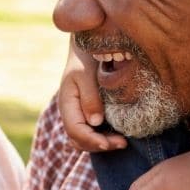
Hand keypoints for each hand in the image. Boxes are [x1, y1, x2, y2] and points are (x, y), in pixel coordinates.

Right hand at [59, 36, 126, 151]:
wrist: (87, 44)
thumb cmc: (85, 57)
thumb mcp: (86, 74)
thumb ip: (90, 98)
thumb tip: (96, 123)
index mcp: (67, 103)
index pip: (75, 131)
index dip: (92, 140)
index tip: (111, 144)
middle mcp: (70, 112)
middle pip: (79, 140)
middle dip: (99, 145)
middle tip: (123, 143)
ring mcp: (78, 113)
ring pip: (84, 139)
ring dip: (101, 144)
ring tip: (122, 142)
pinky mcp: (88, 111)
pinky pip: (91, 131)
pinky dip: (102, 137)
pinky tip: (118, 134)